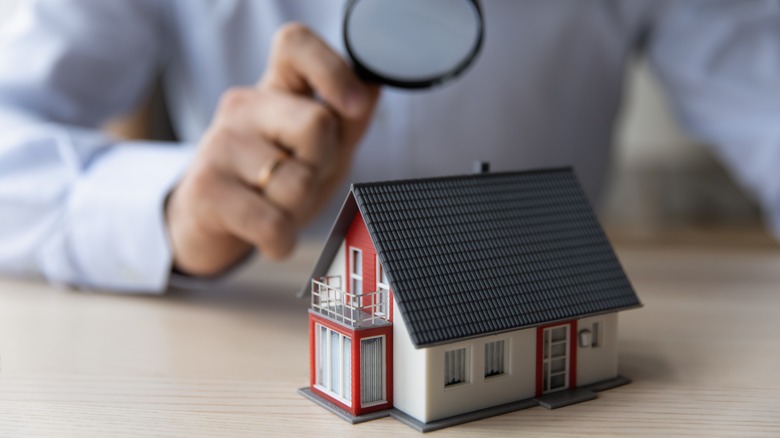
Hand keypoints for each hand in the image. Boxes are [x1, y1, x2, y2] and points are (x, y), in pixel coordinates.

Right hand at [165, 23, 380, 275]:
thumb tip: (372, 88)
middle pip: (316, 125)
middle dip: (324, 165)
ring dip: (300, 210)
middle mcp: (244, 106)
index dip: (332, 69)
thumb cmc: (271, 181)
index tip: (354, 106)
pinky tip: (271, 238)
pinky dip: (282, 241)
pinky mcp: (205, 189)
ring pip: (297, 182)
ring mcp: (220, 144)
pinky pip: (271, 222)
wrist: (206, 223)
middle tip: (304, 180)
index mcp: (275, 88)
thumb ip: (347, 123)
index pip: (294, 44)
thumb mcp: (317, 151)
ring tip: (278, 208)